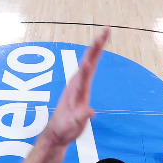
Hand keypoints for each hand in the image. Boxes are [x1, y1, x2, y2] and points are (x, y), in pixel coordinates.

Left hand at [43, 27, 107, 145]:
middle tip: (105, 30)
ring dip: (96, 47)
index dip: (91, 58)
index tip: (97, 45)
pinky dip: (95, 56)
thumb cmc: (65, 128)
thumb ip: (80, 117)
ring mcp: (79, 84)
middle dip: (97, 45)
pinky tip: (98, 49)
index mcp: (76, 90)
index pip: (85, 71)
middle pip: (89, 60)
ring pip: (89, 61)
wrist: (57, 131)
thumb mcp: (72, 125)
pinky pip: (90, 67)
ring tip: (103, 35)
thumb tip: (89, 112)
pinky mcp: (81, 87)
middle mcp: (77, 83)